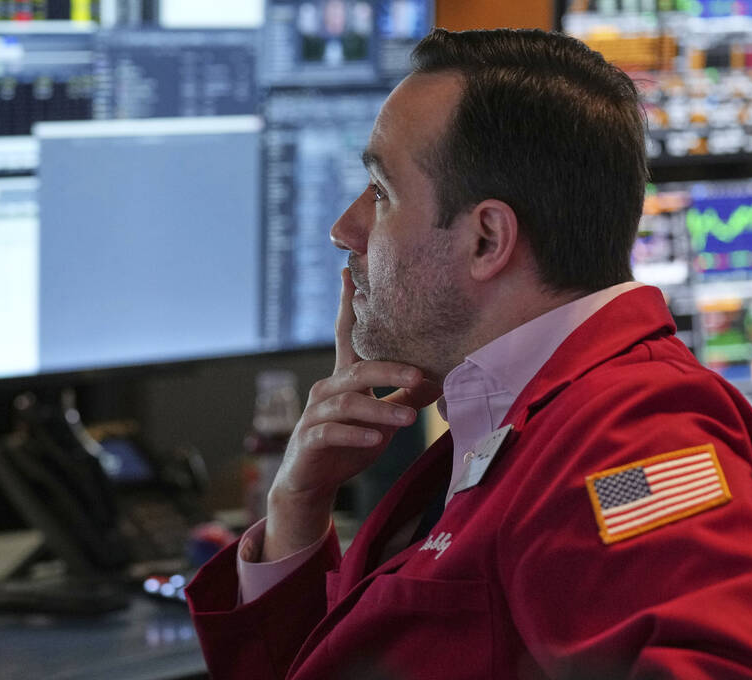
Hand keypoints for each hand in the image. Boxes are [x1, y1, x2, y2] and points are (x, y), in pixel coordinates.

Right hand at [263, 268, 441, 560]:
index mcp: (344, 378)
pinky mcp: (309, 439)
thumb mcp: (381, 419)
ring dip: (380, 411)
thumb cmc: (348, 443)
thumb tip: (442, 378)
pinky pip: (331, 432)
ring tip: (409, 421)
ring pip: (347, 403)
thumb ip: (404, 398)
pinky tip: (374, 441)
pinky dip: (355, 435)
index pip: (346, 334)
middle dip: (390, 370)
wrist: (311, 482)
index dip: (347, 302)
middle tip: (420, 377)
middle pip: (358, 370)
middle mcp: (326, 388)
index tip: (350, 269)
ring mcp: (315, 414)